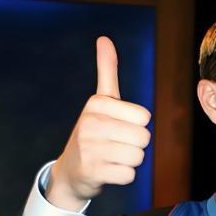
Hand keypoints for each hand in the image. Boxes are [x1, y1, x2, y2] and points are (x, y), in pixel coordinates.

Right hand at [47, 36, 151, 210]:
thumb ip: (107, 72)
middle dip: (136, 146)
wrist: (71, 171)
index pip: (144, 117)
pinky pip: (129, 175)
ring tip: (113, 158)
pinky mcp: (92, 171)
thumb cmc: (93, 133)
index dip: (137, 126)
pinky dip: (123, 176)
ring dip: (130, 162)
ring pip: (138, 157)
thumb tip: (104, 39)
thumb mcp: (99, 101)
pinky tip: (109, 172)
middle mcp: (91, 123)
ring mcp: (90, 148)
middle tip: (117, 146)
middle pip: (143, 138)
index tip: (119, 128)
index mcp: (97, 103)